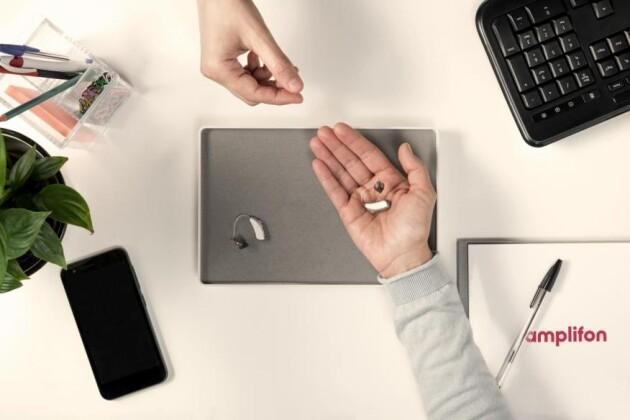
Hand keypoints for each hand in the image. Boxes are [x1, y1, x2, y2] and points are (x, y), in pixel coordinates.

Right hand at [197, 0, 303, 105]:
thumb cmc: (227, 4)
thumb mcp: (259, 36)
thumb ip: (279, 64)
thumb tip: (294, 86)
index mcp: (218, 69)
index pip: (254, 94)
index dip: (279, 97)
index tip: (297, 96)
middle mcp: (216, 71)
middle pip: (252, 93)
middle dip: (274, 89)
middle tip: (294, 84)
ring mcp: (219, 66)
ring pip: (250, 84)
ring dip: (269, 78)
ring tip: (283, 67)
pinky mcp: (224, 59)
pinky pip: (246, 73)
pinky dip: (261, 69)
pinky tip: (267, 59)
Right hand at [310, 123, 435, 278]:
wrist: (402, 255)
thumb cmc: (414, 229)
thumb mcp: (424, 192)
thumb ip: (415, 167)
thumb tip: (405, 148)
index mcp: (391, 181)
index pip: (369, 155)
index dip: (355, 141)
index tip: (343, 130)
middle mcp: (374, 188)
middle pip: (351, 160)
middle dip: (337, 145)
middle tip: (325, 132)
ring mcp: (359, 199)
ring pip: (341, 172)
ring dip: (328, 156)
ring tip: (317, 143)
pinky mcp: (348, 212)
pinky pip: (335, 191)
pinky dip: (326, 177)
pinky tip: (319, 165)